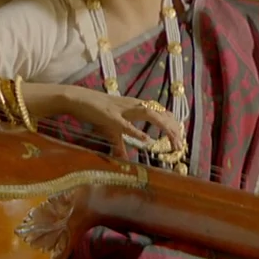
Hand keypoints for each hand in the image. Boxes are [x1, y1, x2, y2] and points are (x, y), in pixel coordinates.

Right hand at [64, 89, 185, 161]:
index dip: (172, 122)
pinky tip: (146, 139)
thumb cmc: (94, 112)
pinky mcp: (109, 115)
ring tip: (173, 140)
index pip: (159, 112)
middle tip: (181, 143)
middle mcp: (132, 105)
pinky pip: (124, 124)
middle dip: (172, 127)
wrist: (76, 98)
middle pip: (159, 113)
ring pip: (149, 114)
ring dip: (163, 127)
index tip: (181, 135)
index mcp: (134, 106)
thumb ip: (120, 144)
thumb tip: (125, 159)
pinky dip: (136, 131)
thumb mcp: (111, 131)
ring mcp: (121, 109)